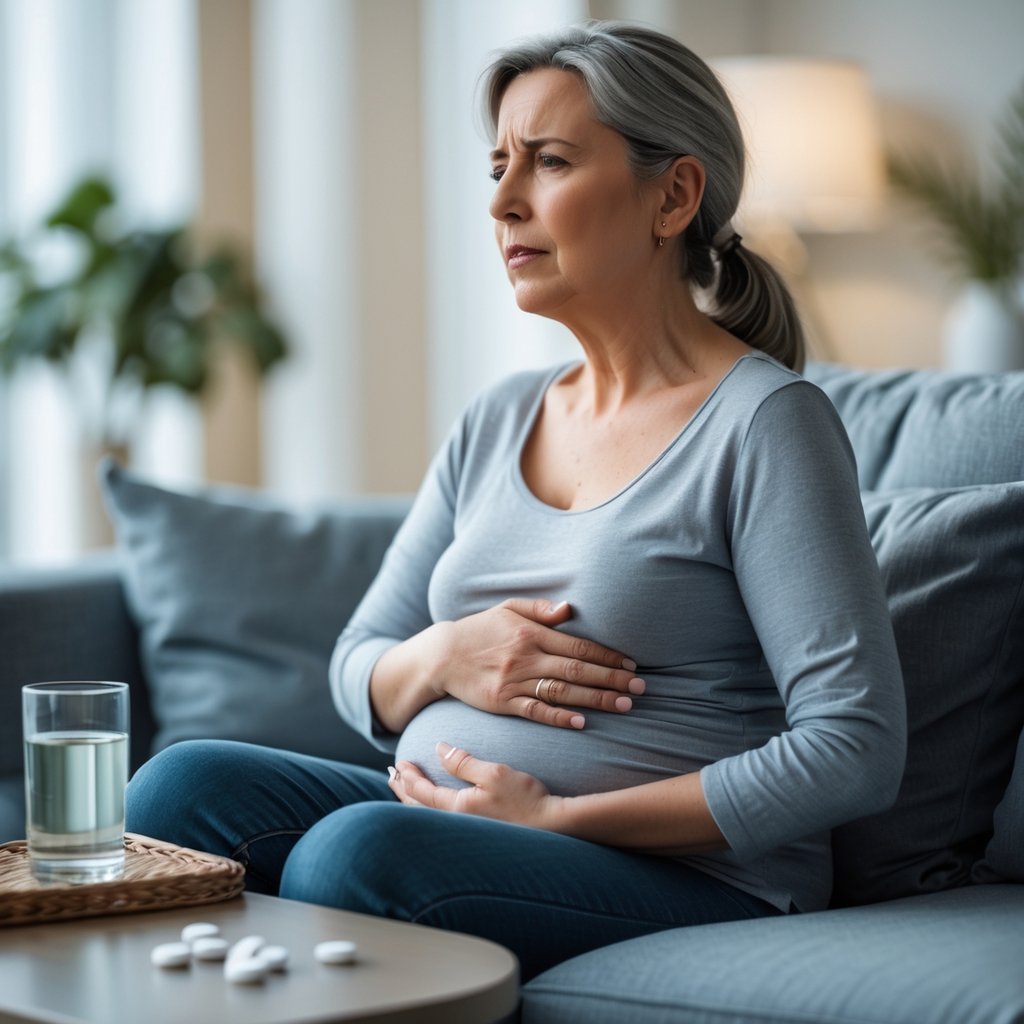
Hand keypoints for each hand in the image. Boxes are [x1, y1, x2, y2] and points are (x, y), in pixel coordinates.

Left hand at [387, 742, 563, 829]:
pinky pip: (442, 820)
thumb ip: (464, 762)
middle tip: (392, 775)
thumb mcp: (495, 773)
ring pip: (429, 817)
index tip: (399, 762)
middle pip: (419, 808)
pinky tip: (435, 803)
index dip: (408, 776)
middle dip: (403, 790)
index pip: (421, 793)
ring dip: (413, 801)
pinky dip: (429, 809)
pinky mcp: (478, 833)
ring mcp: (467, 831)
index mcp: (457, 809)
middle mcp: (457, 824)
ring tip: (405, 788)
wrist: (554, 826)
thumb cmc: (527, 798)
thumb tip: (439, 749)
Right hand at [432, 599, 644, 729]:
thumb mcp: (508, 609)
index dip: (607, 656)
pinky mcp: (502, 702)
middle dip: (612, 679)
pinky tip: (581, 722)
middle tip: (640, 689)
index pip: (578, 647)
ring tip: (624, 705)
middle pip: (576, 671)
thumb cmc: (481, 630)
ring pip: (562, 692)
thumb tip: (570, 608)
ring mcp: (513, 681)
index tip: (631, 665)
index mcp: (531, 634)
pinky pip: (534, 711)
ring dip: (595, 699)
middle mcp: (526, 657)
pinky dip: (558, 717)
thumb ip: (541, 609)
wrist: (442, 655)